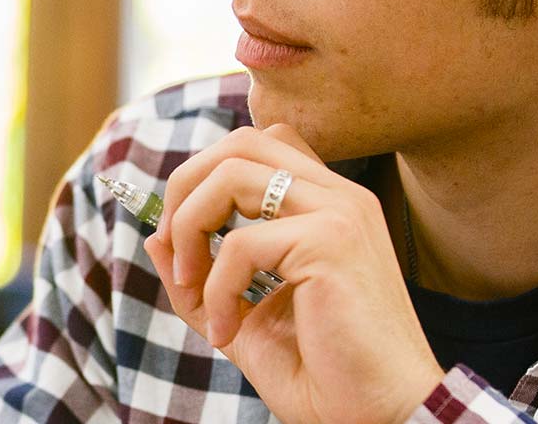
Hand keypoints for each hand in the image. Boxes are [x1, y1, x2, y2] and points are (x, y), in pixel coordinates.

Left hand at [144, 124, 445, 423]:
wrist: (384, 416)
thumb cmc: (327, 375)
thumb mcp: (246, 320)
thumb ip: (202, 279)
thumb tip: (154, 236)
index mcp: (330, 205)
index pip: (261, 144)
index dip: (208, 176)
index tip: (185, 237)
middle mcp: (339, 196)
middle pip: (240, 142)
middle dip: (187, 187)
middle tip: (176, 249)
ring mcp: (339, 213)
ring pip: (231, 174)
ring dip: (190, 229)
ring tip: (192, 286)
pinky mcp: (331, 242)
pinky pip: (239, 243)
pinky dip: (216, 290)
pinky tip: (226, 333)